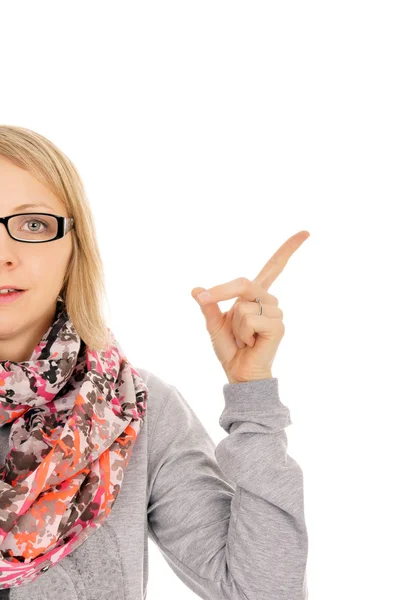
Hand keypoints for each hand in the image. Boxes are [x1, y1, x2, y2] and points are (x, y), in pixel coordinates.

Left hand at [191, 230, 309, 383]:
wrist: (239, 373)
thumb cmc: (230, 349)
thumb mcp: (214, 324)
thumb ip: (209, 306)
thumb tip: (196, 290)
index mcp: (255, 296)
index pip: (274, 267)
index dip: (288, 249)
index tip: (306, 232)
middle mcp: (269, 300)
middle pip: (243, 283)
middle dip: (220, 295)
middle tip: (217, 316)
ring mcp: (276, 313)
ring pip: (242, 306)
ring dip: (234, 325)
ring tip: (244, 338)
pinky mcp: (278, 326)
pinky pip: (250, 319)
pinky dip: (243, 334)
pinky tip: (251, 343)